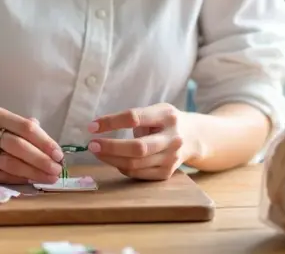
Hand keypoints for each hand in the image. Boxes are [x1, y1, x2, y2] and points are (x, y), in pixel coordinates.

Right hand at [0, 106, 63, 184]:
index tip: (59, 154)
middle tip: (57, 170)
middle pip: (19, 146)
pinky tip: (31, 181)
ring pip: (9, 163)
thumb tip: (50, 145)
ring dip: (33, 172)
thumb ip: (23, 128)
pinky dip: (17, 178)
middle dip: (41, 159)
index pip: (25, 127)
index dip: (45, 142)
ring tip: (48, 177)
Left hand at [87, 103, 201, 180]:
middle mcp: (172, 138)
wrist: (193, 137)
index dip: (111, 122)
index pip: (135, 118)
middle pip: (137, 147)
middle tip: (91, 145)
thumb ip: (134, 118)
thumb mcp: (155, 111)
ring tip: (97, 152)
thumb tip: (99, 128)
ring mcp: (171, 158)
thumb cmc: (165, 122)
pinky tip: (113, 160)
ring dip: (111, 159)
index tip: (92, 126)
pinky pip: (138, 173)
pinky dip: (122, 167)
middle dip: (110, 147)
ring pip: (135, 164)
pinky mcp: (167, 173)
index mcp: (166, 116)